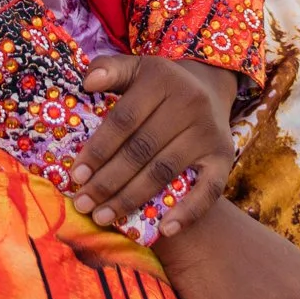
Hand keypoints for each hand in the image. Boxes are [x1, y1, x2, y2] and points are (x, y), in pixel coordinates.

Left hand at [73, 53, 235, 237]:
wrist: (208, 86)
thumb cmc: (159, 85)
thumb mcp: (136, 68)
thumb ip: (110, 69)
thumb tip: (88, 82)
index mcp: (161, 80)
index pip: (123, 120)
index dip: (97, 150)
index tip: (75, 176)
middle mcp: (189, 104)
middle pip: (140, 150)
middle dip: (107, 181)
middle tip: (83, 203)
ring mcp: (208, 132)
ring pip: (163, 172)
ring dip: (131, 199)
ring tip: (103, 217)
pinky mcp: (224, 156)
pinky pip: (208, 190)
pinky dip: (187, 212)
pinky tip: (164, 230)